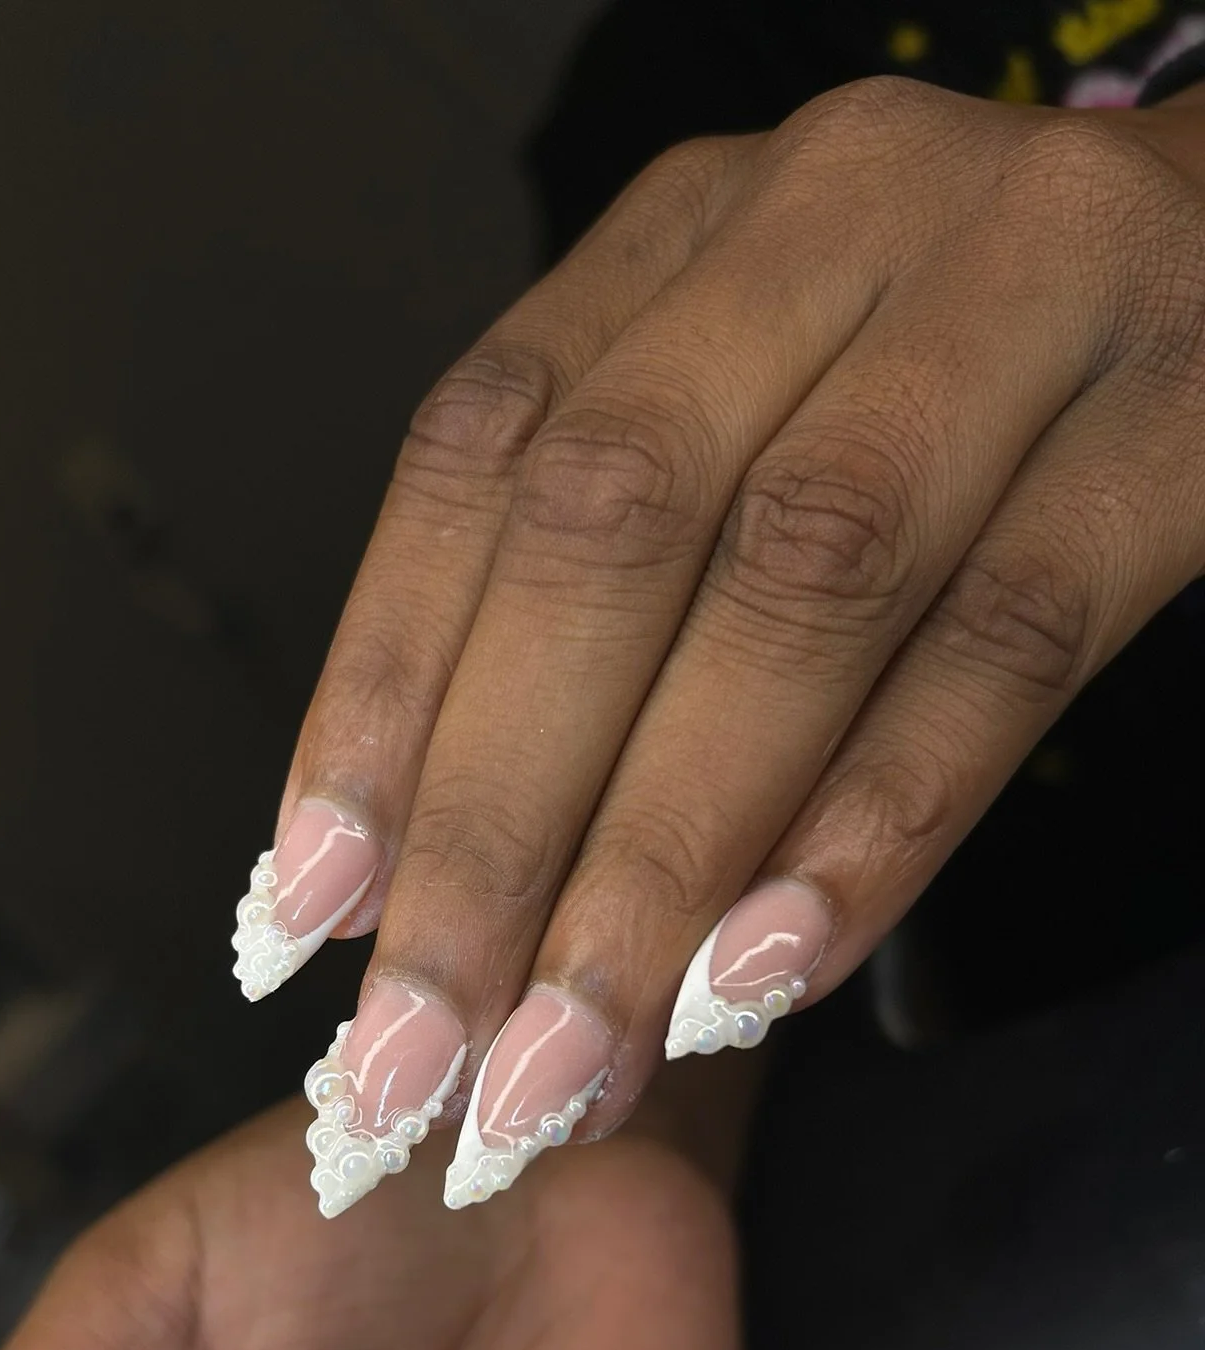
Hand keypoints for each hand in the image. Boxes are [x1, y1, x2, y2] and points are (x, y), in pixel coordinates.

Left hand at [235, 79, 1204, 1214]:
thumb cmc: (973, 374)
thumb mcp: (765, 410)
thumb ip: (618, 582)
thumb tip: (425, 854)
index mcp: (698, 230)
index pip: (484, 458)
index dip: (380, 688)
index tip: (310, 899)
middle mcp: (838, 219)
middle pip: (611, 530)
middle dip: (496, 818)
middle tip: (422, 1040)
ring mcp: (1030, 293)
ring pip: (799, 584)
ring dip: (661, 853)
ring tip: (571, 1052)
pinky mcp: (1189, 417)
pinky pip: (1008, 637)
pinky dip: (874, 817)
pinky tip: (770, 967)